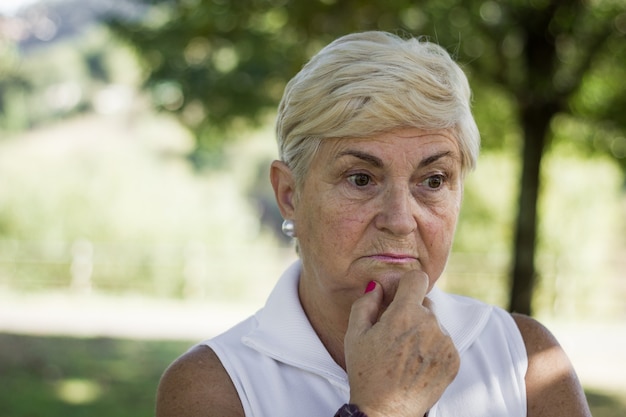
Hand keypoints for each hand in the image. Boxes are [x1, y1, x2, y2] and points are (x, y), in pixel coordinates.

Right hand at [344, 271, 459, 416]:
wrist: (385, 411)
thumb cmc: (366, 372)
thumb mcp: (355, 334)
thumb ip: (366, 303)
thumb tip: (378, 286)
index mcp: (405, 314)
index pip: (417, 278)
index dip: (406, 284)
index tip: (400, 295)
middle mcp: (430, 325)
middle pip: (425, 303)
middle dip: (411, 312)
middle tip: (395, 335)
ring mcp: (445, 343)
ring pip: (435, 324)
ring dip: (423, 332)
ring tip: (405, 355)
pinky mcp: (454, 360)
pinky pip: (444, 342)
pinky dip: (433, 349)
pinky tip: (416, 364)